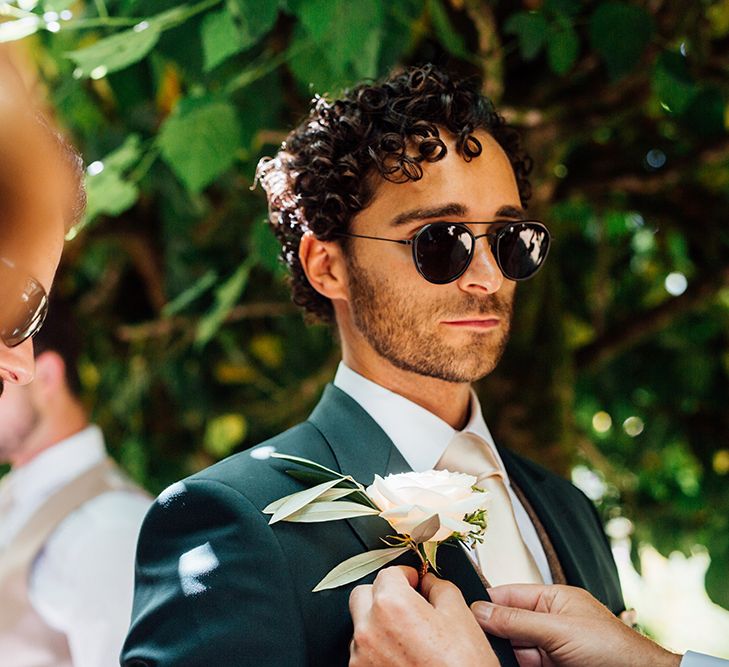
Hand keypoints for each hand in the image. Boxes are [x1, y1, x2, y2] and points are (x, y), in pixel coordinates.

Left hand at [349, 566, 497, 666]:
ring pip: (362, 626)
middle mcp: (369, 629)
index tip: (414, 582)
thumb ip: (439, 588)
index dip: (405, 575)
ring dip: (379, 625)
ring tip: (410, 640)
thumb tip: (429, 583)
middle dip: (384, 595)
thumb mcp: (460, 616)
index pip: (388, 573)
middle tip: (407, 605)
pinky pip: (364, 653)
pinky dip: (379, 651)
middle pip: (364, 595)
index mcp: (391, 605)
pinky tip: (404, 658)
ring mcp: (361, 657)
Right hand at [472, 584, 681, 666]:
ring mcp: (549, 648)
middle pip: (506, 623)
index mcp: (552, 599)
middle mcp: (548, 621)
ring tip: (488, 655)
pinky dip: (512, 665)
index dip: (486, 603)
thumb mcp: (559, 630)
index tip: (464, 612)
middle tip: (473, 638)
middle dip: (492, 632)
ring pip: (512, 648)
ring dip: (502, 652)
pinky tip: (502, 663)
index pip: (508, 595)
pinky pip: (521, 664)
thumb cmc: (614, 649)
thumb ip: (517, 620)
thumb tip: (481, 610)